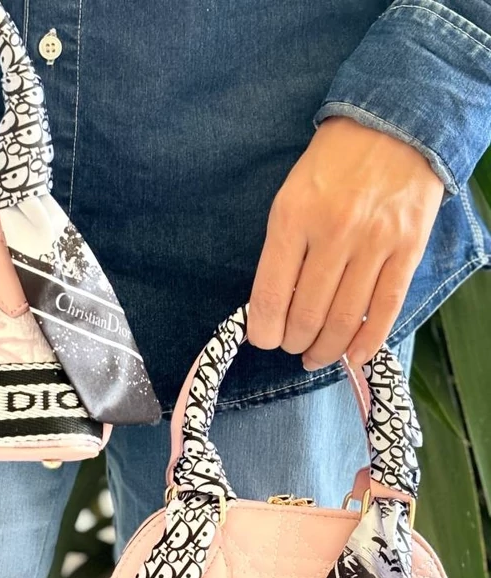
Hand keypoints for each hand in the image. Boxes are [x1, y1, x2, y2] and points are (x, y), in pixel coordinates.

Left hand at [247, 116, 442, 369]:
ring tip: (315, 357)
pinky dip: (366, 343)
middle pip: (308, 315)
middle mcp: (333, 234)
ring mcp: (375, 244)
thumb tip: (274, 308)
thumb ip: (281, 252)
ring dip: (325, 350)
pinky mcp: (408, 250)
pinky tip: (351, 358)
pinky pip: (385, 311)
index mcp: (293, 220)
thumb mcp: (288, 199)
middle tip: (291, 346)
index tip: (263, 340)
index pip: (272, 295)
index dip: (264, 331)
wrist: (393, 125)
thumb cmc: (330, 167)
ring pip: (345, 320)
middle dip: (294, 342)